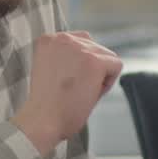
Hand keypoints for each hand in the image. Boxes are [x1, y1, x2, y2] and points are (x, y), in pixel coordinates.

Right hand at [13, 31, 122, 153]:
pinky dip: (108, 83)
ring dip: (99, 76)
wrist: (41, 120)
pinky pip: (116, 66)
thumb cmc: (46, 105)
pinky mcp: (94, 61)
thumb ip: (67, 58)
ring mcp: (79, 48)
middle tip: (75, 89)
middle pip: (94, 47)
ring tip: (80, 92)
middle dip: (91, 69)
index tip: (69, 80)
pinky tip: (90, 93)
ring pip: (107, 57)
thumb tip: (90, 58)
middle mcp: (63, 38)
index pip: (79, 42)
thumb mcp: (49, 70)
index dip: (80, 64)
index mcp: (49, 40)